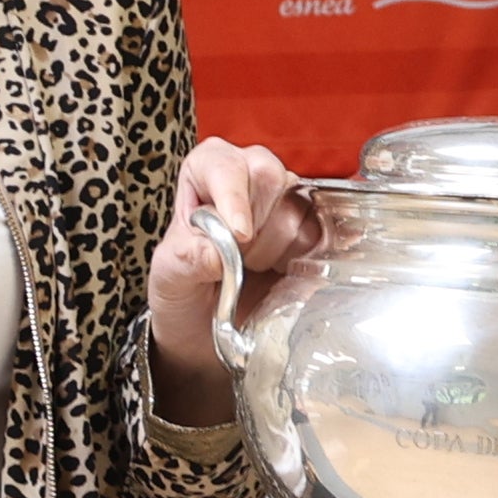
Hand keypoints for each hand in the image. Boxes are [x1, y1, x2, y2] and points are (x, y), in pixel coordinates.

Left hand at [147, 138, 320, 422]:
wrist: (205, 332)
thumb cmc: (183, 291)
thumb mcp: (169, 278)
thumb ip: (186, 259)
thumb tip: (215, 253)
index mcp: (207, 172)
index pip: (225, 166)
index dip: (234, 197)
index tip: (239, 234)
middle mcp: (249, 177)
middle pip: (270, 179)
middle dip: (259, 228)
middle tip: (242, 261)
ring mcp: (285, 202)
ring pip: (301, 211)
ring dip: (283, 251)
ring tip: (258, 271)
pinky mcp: (313, 230)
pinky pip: (327, 235)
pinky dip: (315, 259)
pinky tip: (293, 274)